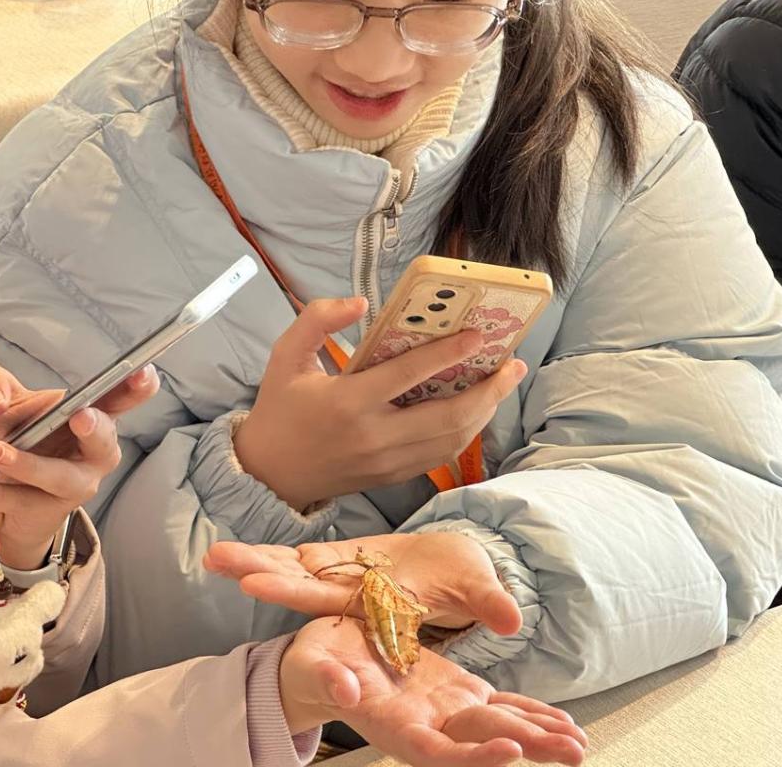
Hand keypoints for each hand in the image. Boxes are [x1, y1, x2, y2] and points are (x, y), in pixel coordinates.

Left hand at [0, 362, 159, 569]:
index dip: (137, 387)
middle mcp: (92, 453)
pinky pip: (21, 501)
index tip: (142, 372)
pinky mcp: (46, 512)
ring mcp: (73, 485)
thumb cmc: (8, 434)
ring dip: (29, 464)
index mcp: (91, 415)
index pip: (121, 398)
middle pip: (105, 443)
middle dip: (96, 429)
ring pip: (60, 478)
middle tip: (79, 417)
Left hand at [205, 534, 522, 633]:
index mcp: (373, 601)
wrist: (457, 567)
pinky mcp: (339, 557)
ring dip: (255, 561)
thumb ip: (487, 603)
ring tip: (213, 555)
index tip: (252, 584)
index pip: (325, 598)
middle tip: (214, 560)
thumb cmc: (467, 580)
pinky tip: (239, 549)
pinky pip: (300, 555)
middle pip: (296, 582)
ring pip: (292, 569)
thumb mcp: (478, 589)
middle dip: (257, 572)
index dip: (291, 590)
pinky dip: (273, 551)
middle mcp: (349, 592)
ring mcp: (341, 574)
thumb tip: (511, 620)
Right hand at [234, 298, 526, 509]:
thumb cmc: (279, 408)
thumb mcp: (284, 355)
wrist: (268, 472)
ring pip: (451, 440)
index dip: (447, 353)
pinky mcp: (391, 477)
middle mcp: (372, 436)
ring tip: (502, 384)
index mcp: (346, 403)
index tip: (478, 335)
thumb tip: (360, 303)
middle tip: (513, 365)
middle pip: (446, 416)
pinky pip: (440, 455)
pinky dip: (465, 433)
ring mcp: (385, 462)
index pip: (407, 375)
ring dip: (484, 412)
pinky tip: (476, 411)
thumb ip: (316, 320)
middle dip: (488, 390)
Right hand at [280, 618, 586, 765]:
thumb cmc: (314, 665)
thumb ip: (328, 678)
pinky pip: (498, 707)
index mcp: (392, 725)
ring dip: (539, 735)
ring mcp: (445, 710)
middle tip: (570, 750)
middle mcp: (426, 726)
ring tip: (578, 742)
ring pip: (497, 726)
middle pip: (480, 741)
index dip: (473, 757)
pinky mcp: (455, 693)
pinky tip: (562, 721)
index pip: (437, 752)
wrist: (324, 663)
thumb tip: (344, 691)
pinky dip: (530, 713)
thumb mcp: (314, 664)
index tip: (509, 751)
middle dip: (526, 747)